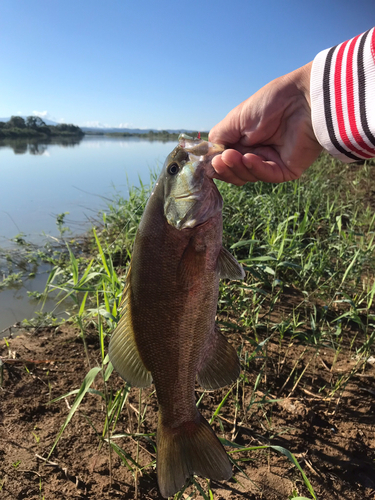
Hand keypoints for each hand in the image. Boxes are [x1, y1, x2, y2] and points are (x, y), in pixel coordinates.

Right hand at [209, 62, 322, 184]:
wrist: (302, 99)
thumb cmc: (270, 103)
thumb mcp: (236, 120)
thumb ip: (219, 138)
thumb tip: (206, 158)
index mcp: (244, 142)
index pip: (225, 162)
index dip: (216, 164)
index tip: (209, 161)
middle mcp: (256, 154)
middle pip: (234, 173)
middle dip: (225, 168)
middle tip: (220, 160)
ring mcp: (271, 163)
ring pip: (247, 176)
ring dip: (237, 167)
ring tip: (232, 156)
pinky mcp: (286, 170)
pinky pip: (266, 175)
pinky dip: (255, 168)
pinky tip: (249, 159)